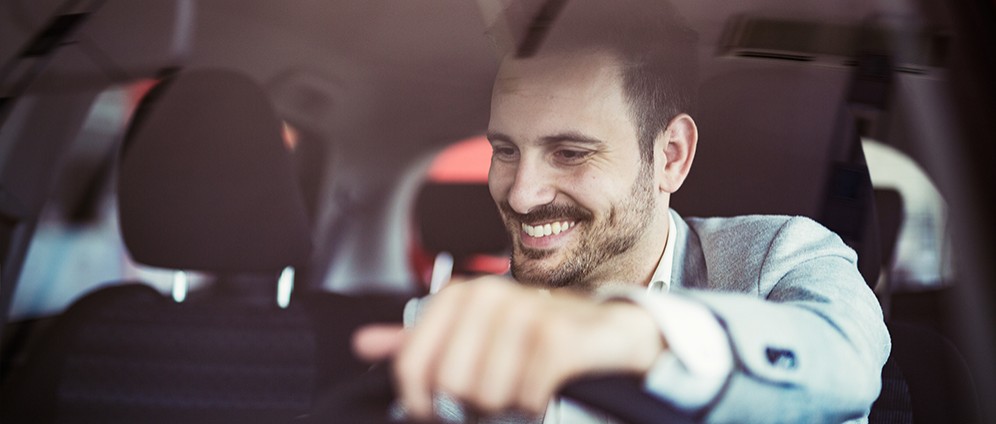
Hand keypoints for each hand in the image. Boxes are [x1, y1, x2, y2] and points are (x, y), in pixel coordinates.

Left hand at [352, 276, 664, 419]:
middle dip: (473, 408)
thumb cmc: (536, 338)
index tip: (438, 412)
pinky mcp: (558, 336)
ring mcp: (525, 312)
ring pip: (486, 394)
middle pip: (449, 385)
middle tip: (497, 402)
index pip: (411, 366)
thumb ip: (420, 341)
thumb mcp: (474, 335)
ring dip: (508, 409)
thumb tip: (362, 343)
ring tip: (524, 394)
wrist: (609, 334)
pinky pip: (525, 394)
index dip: (421, 403)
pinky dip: (534, 405)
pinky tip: (544, 394)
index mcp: (459, 295)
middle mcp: (489, 295)